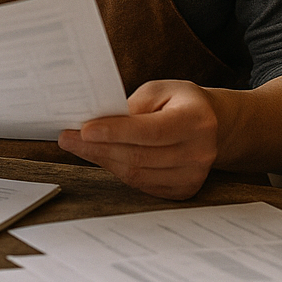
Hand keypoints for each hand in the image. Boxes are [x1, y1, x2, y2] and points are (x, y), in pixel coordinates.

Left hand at [57, 80, 226, 199]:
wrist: (213, 124)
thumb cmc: (180, 102)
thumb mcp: (159, 90)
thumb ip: (132, 107)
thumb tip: (95, 123)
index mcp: (195, 120)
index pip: (150, 131)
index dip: (115, 132)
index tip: (84, 129)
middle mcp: (199, 151)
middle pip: (139, 156)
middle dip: (97, 147)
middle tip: (67, 138)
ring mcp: (193, 175)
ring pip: (137, 174)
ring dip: (103, 160)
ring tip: (79, 146)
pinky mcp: (184, 190)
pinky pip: (142, 185)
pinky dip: (118, 171)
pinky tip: (103, 157)